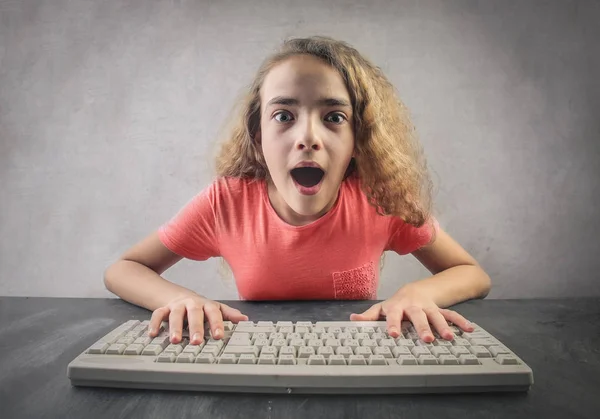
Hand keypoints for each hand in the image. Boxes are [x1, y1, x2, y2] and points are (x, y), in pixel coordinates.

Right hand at [148, 294, 247, 344]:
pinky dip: (155, 323)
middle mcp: (192, 304)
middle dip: (196, 327)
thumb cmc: (202, 307)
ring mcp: (177, 306)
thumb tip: (245, 319)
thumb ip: (229, 314)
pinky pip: (157, 314)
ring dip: (175, 327)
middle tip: (197, 342)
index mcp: (206, 305)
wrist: (180, 296)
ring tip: (176, 341)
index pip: (214, 312)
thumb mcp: (216, 309)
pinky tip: (153, 334)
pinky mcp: (164, 309)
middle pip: (194, 313)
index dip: (217, 324)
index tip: (219, 336)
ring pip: (175, 314)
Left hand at [349, 286, 473, 341]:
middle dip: (423, 328)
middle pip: (419, 317)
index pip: (394, 316)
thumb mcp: (382, 309)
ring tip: (449, 338)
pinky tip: (469, 330)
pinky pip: (452, 314)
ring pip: (437, 315)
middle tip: (427, 340)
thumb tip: (353, 320)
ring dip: (443, 326)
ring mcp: (429, 307)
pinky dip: (461, 321)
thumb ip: (369, 316)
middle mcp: (414, 307)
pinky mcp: (440, 309)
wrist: (415, 290)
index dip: (394, 324)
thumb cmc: (396, 305)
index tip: (393, 335)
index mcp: (398, 307)